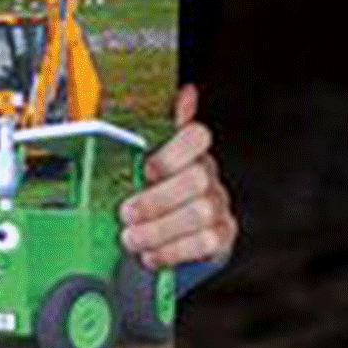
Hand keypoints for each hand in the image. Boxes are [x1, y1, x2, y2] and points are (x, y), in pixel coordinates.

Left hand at [118, 84, 237, 269]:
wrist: (167, 241)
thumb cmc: (148, 200)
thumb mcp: (138, 168)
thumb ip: (153, 135)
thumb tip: (185, 92)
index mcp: (187, 154)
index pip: (196, 137)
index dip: (173, 153)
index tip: (147, 170)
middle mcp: (207, 176)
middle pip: (196, 179)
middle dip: (156, 201)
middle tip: (126, 214)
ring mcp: (218, 206)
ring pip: (200, 212)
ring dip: (159, 229)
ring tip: (131, 239)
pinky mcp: (221, 235)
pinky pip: (206, 242)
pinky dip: (173, 252)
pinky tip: (151, 255)